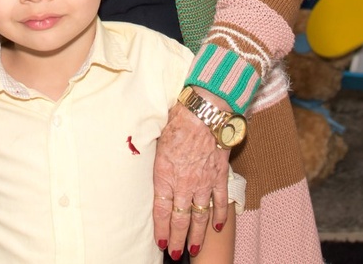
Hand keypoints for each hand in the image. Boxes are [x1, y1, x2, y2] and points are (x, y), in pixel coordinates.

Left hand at [153, 101, 230, 258]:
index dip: (160, 229)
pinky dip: (220, 216)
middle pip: (180, 219)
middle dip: (177, 239)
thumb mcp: (156, 139)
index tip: (159, 242)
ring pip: (200, 215)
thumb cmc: (177, 120)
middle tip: (175, 254)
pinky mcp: (219, 176)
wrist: (204, 111)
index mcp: (164, 175)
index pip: (160, 210)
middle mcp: (184, 183)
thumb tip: (142, 160)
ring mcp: (203, 182)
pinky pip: (220, 201)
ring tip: (194, 248)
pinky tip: (217, 227)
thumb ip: (154, 159)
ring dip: (197, 234)